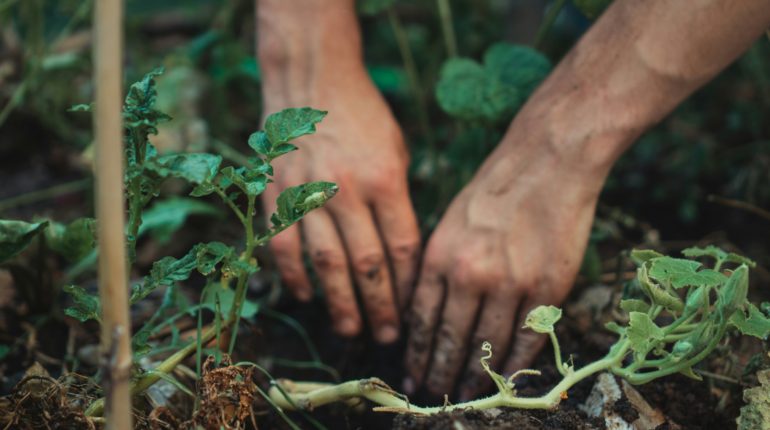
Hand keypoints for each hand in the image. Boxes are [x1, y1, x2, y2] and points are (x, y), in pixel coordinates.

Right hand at [260, 72, 420, 343]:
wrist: (311, 79)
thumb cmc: (363, 115)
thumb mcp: (396, 150)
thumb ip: (399, 200)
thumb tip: (402, 254)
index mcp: (386, 179)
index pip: (402, 247)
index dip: (408, 285)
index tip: (413, 310)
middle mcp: (347, 190)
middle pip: (367, 264)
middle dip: (380, 306)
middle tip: (387, 337)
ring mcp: (308, 192)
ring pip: (326, 263)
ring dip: (339, 302)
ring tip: (351, 329)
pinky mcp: (277, 193)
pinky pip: (285, 245)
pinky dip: (295, 276)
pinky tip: (307, 297)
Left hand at [403, 102, 611, 399]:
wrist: (547, 161)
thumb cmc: (495, 188)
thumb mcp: (449, 221)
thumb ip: (437, 266)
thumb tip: (425, 311)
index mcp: (439, 256)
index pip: (421, 319)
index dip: (416, 353)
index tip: (412, 373)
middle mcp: (469, 274)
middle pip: (450, 339)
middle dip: (439, 372)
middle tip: (433, 393)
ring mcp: (510, 283)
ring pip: (487, 346)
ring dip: (475, 376)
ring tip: (466, 393)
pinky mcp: (546, 288)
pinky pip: (527, 339)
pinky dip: (515, 364)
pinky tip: (505, 379)